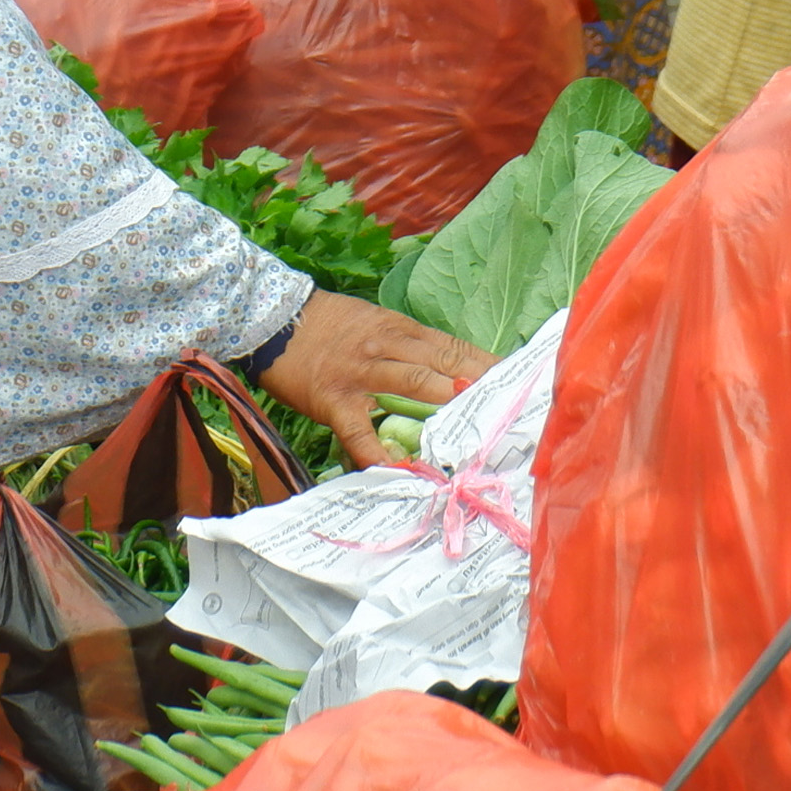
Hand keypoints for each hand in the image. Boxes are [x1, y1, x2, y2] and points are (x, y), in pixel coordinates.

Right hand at [259, 290, 493, 468]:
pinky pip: (361, 432)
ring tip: (478, 434)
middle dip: (480, 389)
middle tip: (512, 412)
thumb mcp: (376, 323)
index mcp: (401, 329)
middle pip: (444, 367)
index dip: (487, 366)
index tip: (517, 382)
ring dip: (447, 410)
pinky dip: (381, 454)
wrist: (273, 319)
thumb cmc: (330, 324)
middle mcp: (387, 348)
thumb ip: (410, 346)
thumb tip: (449, 372)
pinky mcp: (336, 401)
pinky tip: (404, 471)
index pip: (454, 348)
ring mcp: (362, 375)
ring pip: (414, 389)